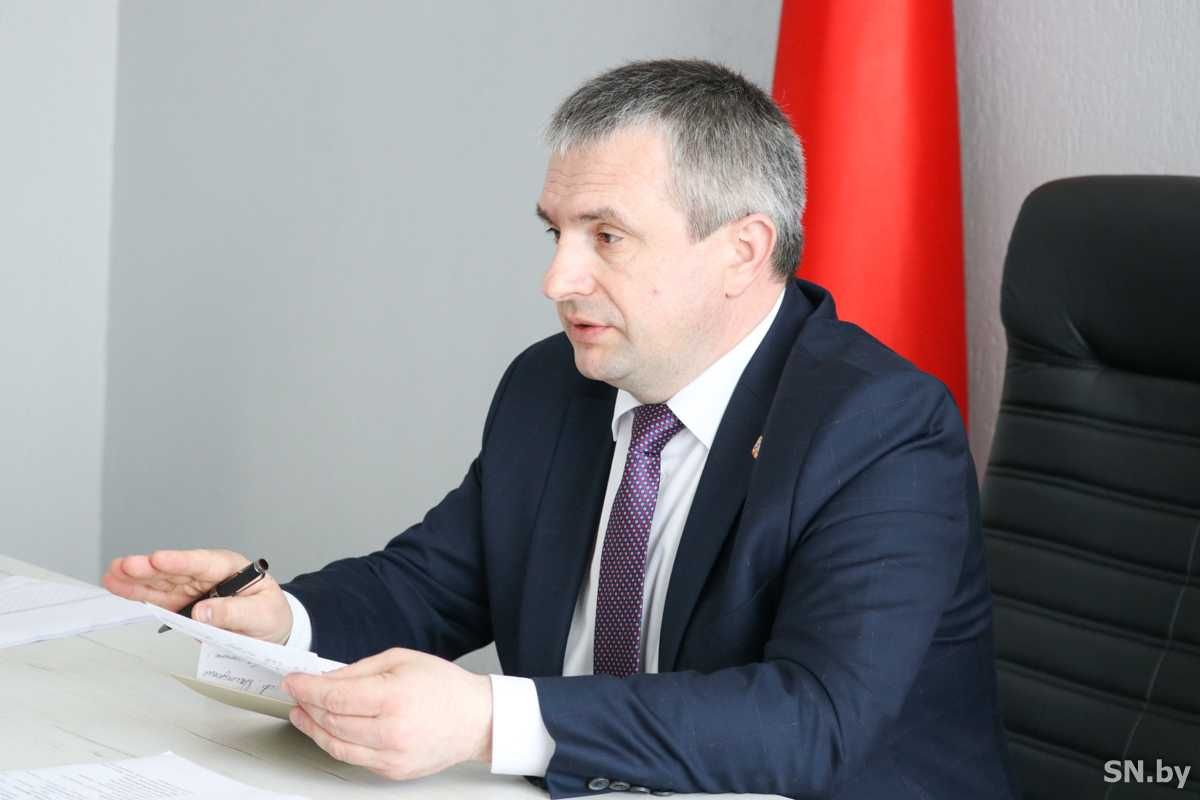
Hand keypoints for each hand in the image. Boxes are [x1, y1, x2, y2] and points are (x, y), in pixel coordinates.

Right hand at [101, 549, 293, 643]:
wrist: (271, 630)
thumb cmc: (270, 615)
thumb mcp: (262, 615)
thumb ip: (233, 613)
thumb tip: (201, 612)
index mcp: (231, 569)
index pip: (203, 563)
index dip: (179, 562)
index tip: (158, 559)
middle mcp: (208, 575)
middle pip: (176, 571)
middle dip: (149, 569)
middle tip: (124, 565)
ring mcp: (193, 589)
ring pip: (161, 582)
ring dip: (136, 579)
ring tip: (111, 574)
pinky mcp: (183, 604)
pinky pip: (159, 598)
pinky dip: (139, 593)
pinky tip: (118, 585)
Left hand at [283, 648, 492, 779]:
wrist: (477, 718)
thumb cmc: (444, 686)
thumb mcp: (401, 660)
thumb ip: (358, 670)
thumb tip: (325, 680)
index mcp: (393, 697)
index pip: (334, 696)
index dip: (306, 689)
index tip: (292, 682)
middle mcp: (391, 731)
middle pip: (331, 721)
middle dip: (307, 706)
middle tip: (297, 695)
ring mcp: (391, 756)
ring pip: (336, 745)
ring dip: (314, 729)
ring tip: (303, 715)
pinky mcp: (392, 771)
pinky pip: (353, 758)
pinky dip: (336, 743)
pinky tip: (329, 730)